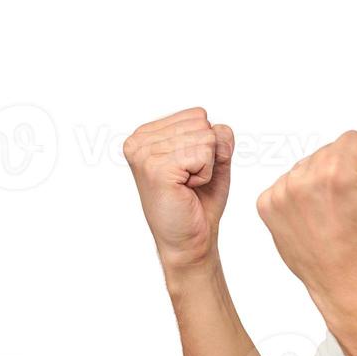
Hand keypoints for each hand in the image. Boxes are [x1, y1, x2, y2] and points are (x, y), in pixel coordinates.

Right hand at [123, 106, 234, 270]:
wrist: (190, 240)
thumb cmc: (199, 201)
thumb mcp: (213, 158)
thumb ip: (217, 135)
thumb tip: (216, 129)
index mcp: (146, 133)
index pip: (197, 115)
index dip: (206, 144)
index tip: (189, 169)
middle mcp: (139, 140)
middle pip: (202, 124)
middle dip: (207, 154)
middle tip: (189, 180)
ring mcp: (145, 154)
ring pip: (205, 138)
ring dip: (206, 166)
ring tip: (187, 185)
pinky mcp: (156, 168)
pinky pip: (204, 154)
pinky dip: (205, 174)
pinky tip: (187, 189)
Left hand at [256, 130, 356, 312]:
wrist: (349, 280)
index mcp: (335, 172)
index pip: (351, 140)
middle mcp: (303, 180)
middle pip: (326, 152)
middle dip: (339, 172)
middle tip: (346, 206)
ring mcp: (280, 194)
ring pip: (305, 167)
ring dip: (316, 183)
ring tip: (328, 214)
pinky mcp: (267, 207)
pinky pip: (286, 185)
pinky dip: (298, 198)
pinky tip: (312, 218)